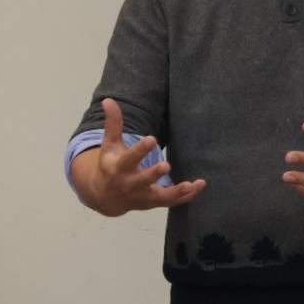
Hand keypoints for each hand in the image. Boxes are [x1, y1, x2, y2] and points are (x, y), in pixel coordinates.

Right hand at [72, 98, 205, 216]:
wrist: (104, 197)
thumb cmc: (110, 164)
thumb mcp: (109, 144)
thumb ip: (113, 124)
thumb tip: (108, 100)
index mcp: (118, 168)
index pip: (129, 159)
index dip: (140, 150)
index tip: (151, 139)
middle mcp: (129, 184)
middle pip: (142, 180)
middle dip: (153, 174)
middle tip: (166, 165)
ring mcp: (141, 196)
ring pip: (159, 196)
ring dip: (175, 191)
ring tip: (191, 184)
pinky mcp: (152, 203)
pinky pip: (171, 202)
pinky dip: (185, 196)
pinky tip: (199, 185)